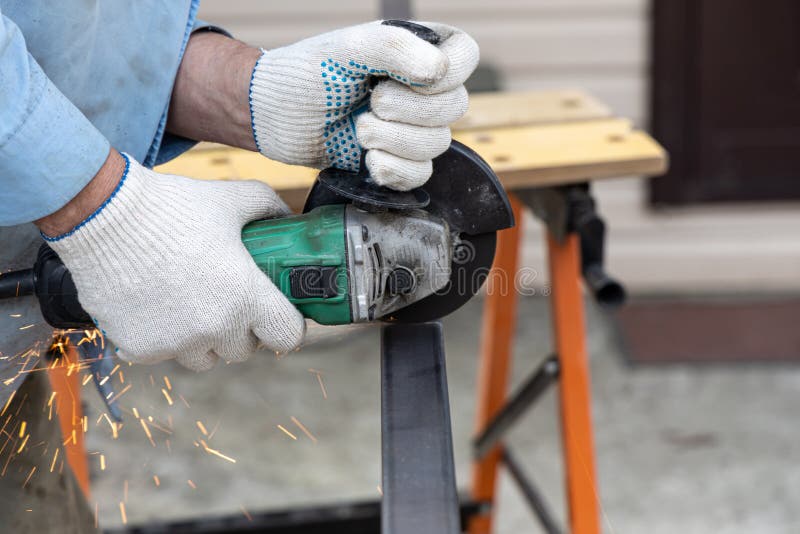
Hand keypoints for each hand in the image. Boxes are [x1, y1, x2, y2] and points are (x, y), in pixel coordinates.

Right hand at [42, 151, 304, 370]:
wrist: (103, 215)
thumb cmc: (172, 206)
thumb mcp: (231, 199)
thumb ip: (267, 208)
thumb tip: (286, 217)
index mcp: (246, 296)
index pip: (288, 337)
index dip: (286, 326)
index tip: (277, 314)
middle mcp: (215, 327)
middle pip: (243, 351)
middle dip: (242, 331)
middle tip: (229, 302)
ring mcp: (176, 343)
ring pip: (204, 358)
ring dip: (204, 341)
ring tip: (192, 306)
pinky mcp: (141, 349)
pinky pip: (164, 355)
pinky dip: (163, 338)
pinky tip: (157, 307)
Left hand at [249, 21, 478, 189]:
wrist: (273, 115)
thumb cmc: (306, 73)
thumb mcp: (347, 48)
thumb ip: (395, 48)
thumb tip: (439, 72)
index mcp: (418, 50)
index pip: (465, 56)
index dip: (445, 74)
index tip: (401, 78)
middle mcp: (421, 88)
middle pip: (455, 107)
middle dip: (408, 111)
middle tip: (370, 103)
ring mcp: (410, 126)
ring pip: (439, 144)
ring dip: (394, 141)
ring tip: (359, 130)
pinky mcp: (396, 160)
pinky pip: (421, 175)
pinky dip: (394, 170)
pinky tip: (367, 160)